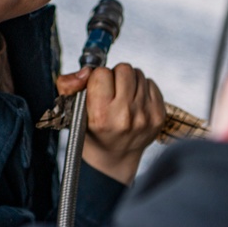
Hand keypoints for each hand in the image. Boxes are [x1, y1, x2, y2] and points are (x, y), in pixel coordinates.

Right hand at [58, 63, 165, 183]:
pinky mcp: (159, 115)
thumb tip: (86, 71)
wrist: (115, 157)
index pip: (101, 73)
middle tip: (110, 92)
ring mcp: (146, 116)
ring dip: (129, 81)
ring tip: (122, 98)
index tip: (97, 91)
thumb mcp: (71, 112)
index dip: (97, 79)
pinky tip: (134, 103)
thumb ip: (68, 86)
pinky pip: (151, 83)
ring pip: (138, 74)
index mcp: (101, 116)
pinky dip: (142, 89)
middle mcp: (125, 116)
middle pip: (124, 69)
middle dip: (115, 76)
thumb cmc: (92, 133)